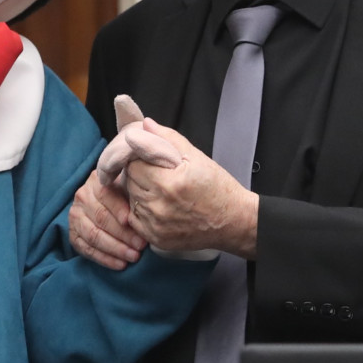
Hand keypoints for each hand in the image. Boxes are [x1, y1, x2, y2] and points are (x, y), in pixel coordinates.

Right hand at [69, 171, 146, 268]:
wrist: (104, 202)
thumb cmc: (125, 194)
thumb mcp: (129, 186)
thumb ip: (135, 192)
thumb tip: (150, 206)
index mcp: (96, 181)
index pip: (106, 195)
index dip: (119, 209)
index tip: (132, 221)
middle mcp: (82, 197)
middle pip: (101, 218)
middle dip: (123, 234)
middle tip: (141, 245)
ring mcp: (75, 216)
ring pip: (93, 235)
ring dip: (115, 248)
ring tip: (134, 257)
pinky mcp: (73, 235)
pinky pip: (87, 250)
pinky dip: (104, 259)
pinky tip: (120, 264)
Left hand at [122, 121, 259, 257]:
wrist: (233, 221)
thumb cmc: (218, 188)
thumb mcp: (197, 157)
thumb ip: (168, 138)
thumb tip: (145, 124)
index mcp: (169, 182)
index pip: (133, 164)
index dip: (140, 158)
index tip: (150, 159)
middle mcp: (159, 205)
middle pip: (129, 181)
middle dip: (139, 174)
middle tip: (157, 174)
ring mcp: (156, 224)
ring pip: (130, 199)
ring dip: (139, 192)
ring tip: (160, 190)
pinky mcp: (156, 237)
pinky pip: (134, 218)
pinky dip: (141, 210)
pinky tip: (159, 205)